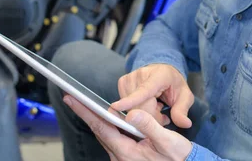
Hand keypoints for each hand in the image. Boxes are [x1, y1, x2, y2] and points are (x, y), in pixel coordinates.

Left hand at [64, 95, 192, 160]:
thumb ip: (149, 126)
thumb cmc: (178, 157)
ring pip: (105, 133)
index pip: (101, 127)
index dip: (85, 111)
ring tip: (83, 103)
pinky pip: (113, 136)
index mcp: (127, 152)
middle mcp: (121, 155)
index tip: (72, 99)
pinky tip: (107, 116)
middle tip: (72, 97)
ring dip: (96, 118)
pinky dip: (108, 124)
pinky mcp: (127, 154)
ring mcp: (123, 156)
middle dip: (86, 113)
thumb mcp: (168, 141)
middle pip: (99, 130)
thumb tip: (132, 113)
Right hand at [113, 64, 193, 128]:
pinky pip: (126, 105)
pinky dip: (136, 109)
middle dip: (151, 117)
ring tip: (154, 106)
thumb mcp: (185, 96)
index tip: (116, 107)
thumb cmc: (174, 84)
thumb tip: (185, 124)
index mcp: (159, 75)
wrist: (163, 71)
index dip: (131, 100)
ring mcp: (130, 77)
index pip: (144, 90)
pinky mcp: (122, 82)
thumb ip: (182, 110)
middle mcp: (141, 74)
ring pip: (132, 108)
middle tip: (162, 114)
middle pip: (139, 106)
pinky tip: (145, 104)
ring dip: (144, 114)